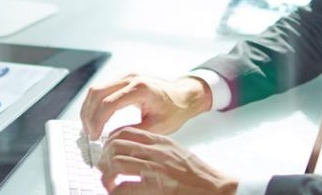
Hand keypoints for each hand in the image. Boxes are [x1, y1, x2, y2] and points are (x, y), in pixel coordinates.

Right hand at [80, 74, 211, 140]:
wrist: (184, 95)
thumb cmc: (174, 111)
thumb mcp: (157, 127)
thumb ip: (132, 132)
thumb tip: (110, 139)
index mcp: (141, 89)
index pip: (109, 103)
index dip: (97, 121)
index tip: (94, 137)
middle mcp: (131, 78)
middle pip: (97, 92)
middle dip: (88, 115)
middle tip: (88, 134)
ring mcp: (126, 76)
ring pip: (96, 89)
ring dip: (88, 108)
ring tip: (89, 127)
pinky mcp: (123, 78)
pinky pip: (102, 88)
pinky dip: (95, 103)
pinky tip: (94, 117)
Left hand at [98, 128, 236, 194]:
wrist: (218, 188)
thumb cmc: (199, 175)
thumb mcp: (177, 153)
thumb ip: (157, 151)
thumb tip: (134, 155)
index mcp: (161, 141)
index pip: (126, 132)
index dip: (110, 142)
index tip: (107, 152)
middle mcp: (157, 151)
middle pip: (117, 145)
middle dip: (104, 158)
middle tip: (103, 170)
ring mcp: (157, 169)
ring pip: (117, 163)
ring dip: (107, 175)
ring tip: (109, 184)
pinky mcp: (157, 187)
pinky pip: (124, 187)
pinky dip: (116, 192)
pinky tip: (117, 194)